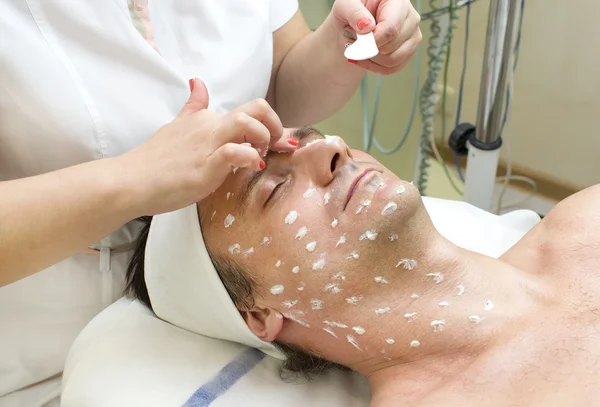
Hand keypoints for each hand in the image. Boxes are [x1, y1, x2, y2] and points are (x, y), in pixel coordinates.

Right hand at [119, 78, 283, 214]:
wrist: (130, 180)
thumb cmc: (155, 160)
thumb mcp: (177, 126)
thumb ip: (193, 107)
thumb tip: (197, 82)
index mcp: (207, 118)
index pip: (249, 109)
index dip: (271, 122)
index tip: (278, 141)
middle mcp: (210, 126)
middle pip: (256, 108)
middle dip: (275, 125)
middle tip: (274, 147)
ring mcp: (207, 145)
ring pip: (247, 123)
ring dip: (264, 138)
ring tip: (260, 157)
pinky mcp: (204, 167)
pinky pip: (234, 153)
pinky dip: (250, 158)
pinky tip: (251, 167)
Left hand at [332, 0, 421, 74]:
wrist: (352, 26)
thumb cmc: (351, 12)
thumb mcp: (345, 6)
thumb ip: (354, 13)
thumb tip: (368, 27)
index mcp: (398, 1)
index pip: (390, 28)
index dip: (372, 41)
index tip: (356, 40)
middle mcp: (411, 17)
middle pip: (391, 46)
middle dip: (367, 49)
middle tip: (354, 39)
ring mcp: (412, 36)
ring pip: (393, 61)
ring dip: (370, 60)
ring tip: (358, 48)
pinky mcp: (408, 52)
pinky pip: (392, 69)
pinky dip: (373, 67)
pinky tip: (363, 58)